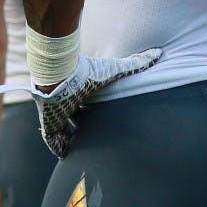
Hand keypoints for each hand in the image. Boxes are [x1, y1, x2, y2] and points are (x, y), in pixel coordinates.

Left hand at [20, 50, 159, 157]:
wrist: (60, 74)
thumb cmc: (87, 72)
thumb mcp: (114, 69)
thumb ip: (135, 63)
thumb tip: (157, 52)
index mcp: (80, 91)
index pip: (85, 103)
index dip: (91, 112)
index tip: (102, 121)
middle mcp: (68, 101)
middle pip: (74, 117)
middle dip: (81, 126)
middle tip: (93, 139)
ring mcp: (57, 112)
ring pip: (62, 128)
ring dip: (71, 138)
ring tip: (81, 150)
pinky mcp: (49, 122)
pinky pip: (52, 139)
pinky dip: (58, 147)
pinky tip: (67, 154)